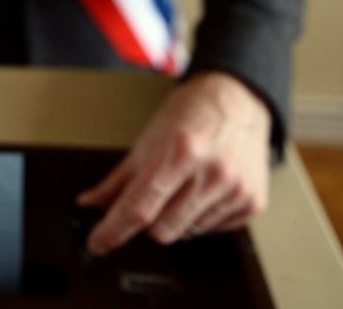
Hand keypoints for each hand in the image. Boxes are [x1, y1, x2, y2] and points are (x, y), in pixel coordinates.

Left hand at [77, 71, 271, 255]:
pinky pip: (213, 231)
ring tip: (182, 185)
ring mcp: (236, 190)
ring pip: (187, 234)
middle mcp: (212, 173)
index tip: (98, 243)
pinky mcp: (252, 203)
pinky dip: (200, 218)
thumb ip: (118, 178)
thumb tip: (90, 203)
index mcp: (180, 152)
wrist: (237, 100)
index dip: (113, 230)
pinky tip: (203, 190)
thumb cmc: (191, 114)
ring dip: (175, 218)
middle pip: (162, 230)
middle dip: (147, 220)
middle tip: (151, 196)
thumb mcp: (148, 139)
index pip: (139, 206)